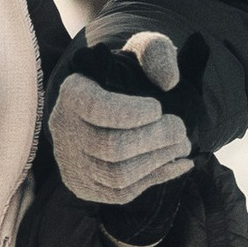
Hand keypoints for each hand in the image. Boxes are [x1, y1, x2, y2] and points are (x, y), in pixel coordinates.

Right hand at [51, 31, 193, 246]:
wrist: (111, 106)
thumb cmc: (128, 77)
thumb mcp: (142, 52)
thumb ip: (157, 53)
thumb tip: (169, 81)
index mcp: (74, 92)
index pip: (98, 109)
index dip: (133, 113)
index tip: (158, 107)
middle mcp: (65, 130)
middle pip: (112, 148)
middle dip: (156, 140)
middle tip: (181, 129)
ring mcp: (72, 162)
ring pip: (118, 175)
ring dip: (159, 162)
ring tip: (182, 146)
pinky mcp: (85, 186)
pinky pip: (122, 193)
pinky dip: (156, 179)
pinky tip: (179, 164)